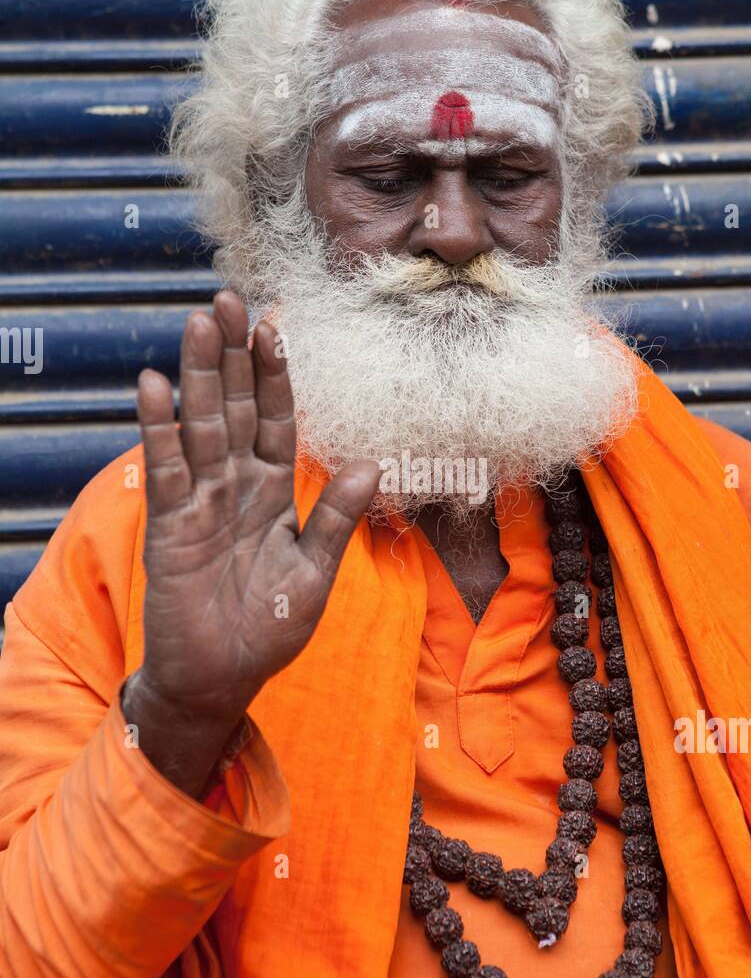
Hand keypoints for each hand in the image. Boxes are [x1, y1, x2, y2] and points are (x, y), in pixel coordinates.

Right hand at [124, 290, 379, 797]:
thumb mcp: (314, 575)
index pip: (279, 422)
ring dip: (201, 373)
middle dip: (235, 355)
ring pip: (202, 424)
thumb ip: (336, 520)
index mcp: (276, 494)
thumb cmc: (268, 631)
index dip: (277, 377)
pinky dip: (160, 427)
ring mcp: (201, 500)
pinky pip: (167, 467)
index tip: (278, 327)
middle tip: (230, 298)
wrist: (220, 679)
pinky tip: (154, 385)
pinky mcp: (170, 523)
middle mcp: (237, 486)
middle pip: (236, 407)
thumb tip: (370, 466)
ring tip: (200, 321)